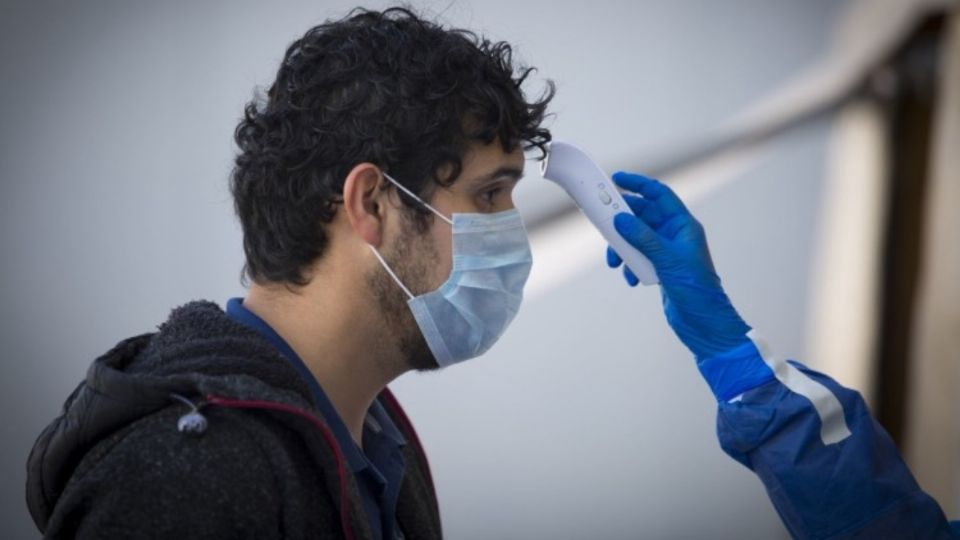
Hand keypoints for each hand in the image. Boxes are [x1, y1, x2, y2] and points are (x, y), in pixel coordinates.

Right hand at [607, 171, 750, 360]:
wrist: (704, 324)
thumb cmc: (697, 291)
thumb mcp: (668, 260)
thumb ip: (643, 238)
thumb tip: (622, 220)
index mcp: (683, 226)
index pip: (659, 195)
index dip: (639, 184)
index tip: (617, 179)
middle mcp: (675, 236)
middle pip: (643, 217)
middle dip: (623, 222)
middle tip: (605, 223)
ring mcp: (666, 252)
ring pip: (636, 239)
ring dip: (623, 248)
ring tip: (615, 262)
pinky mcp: (659, 269)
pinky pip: (637, 258)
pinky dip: (630, 265)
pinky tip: (631, 278)